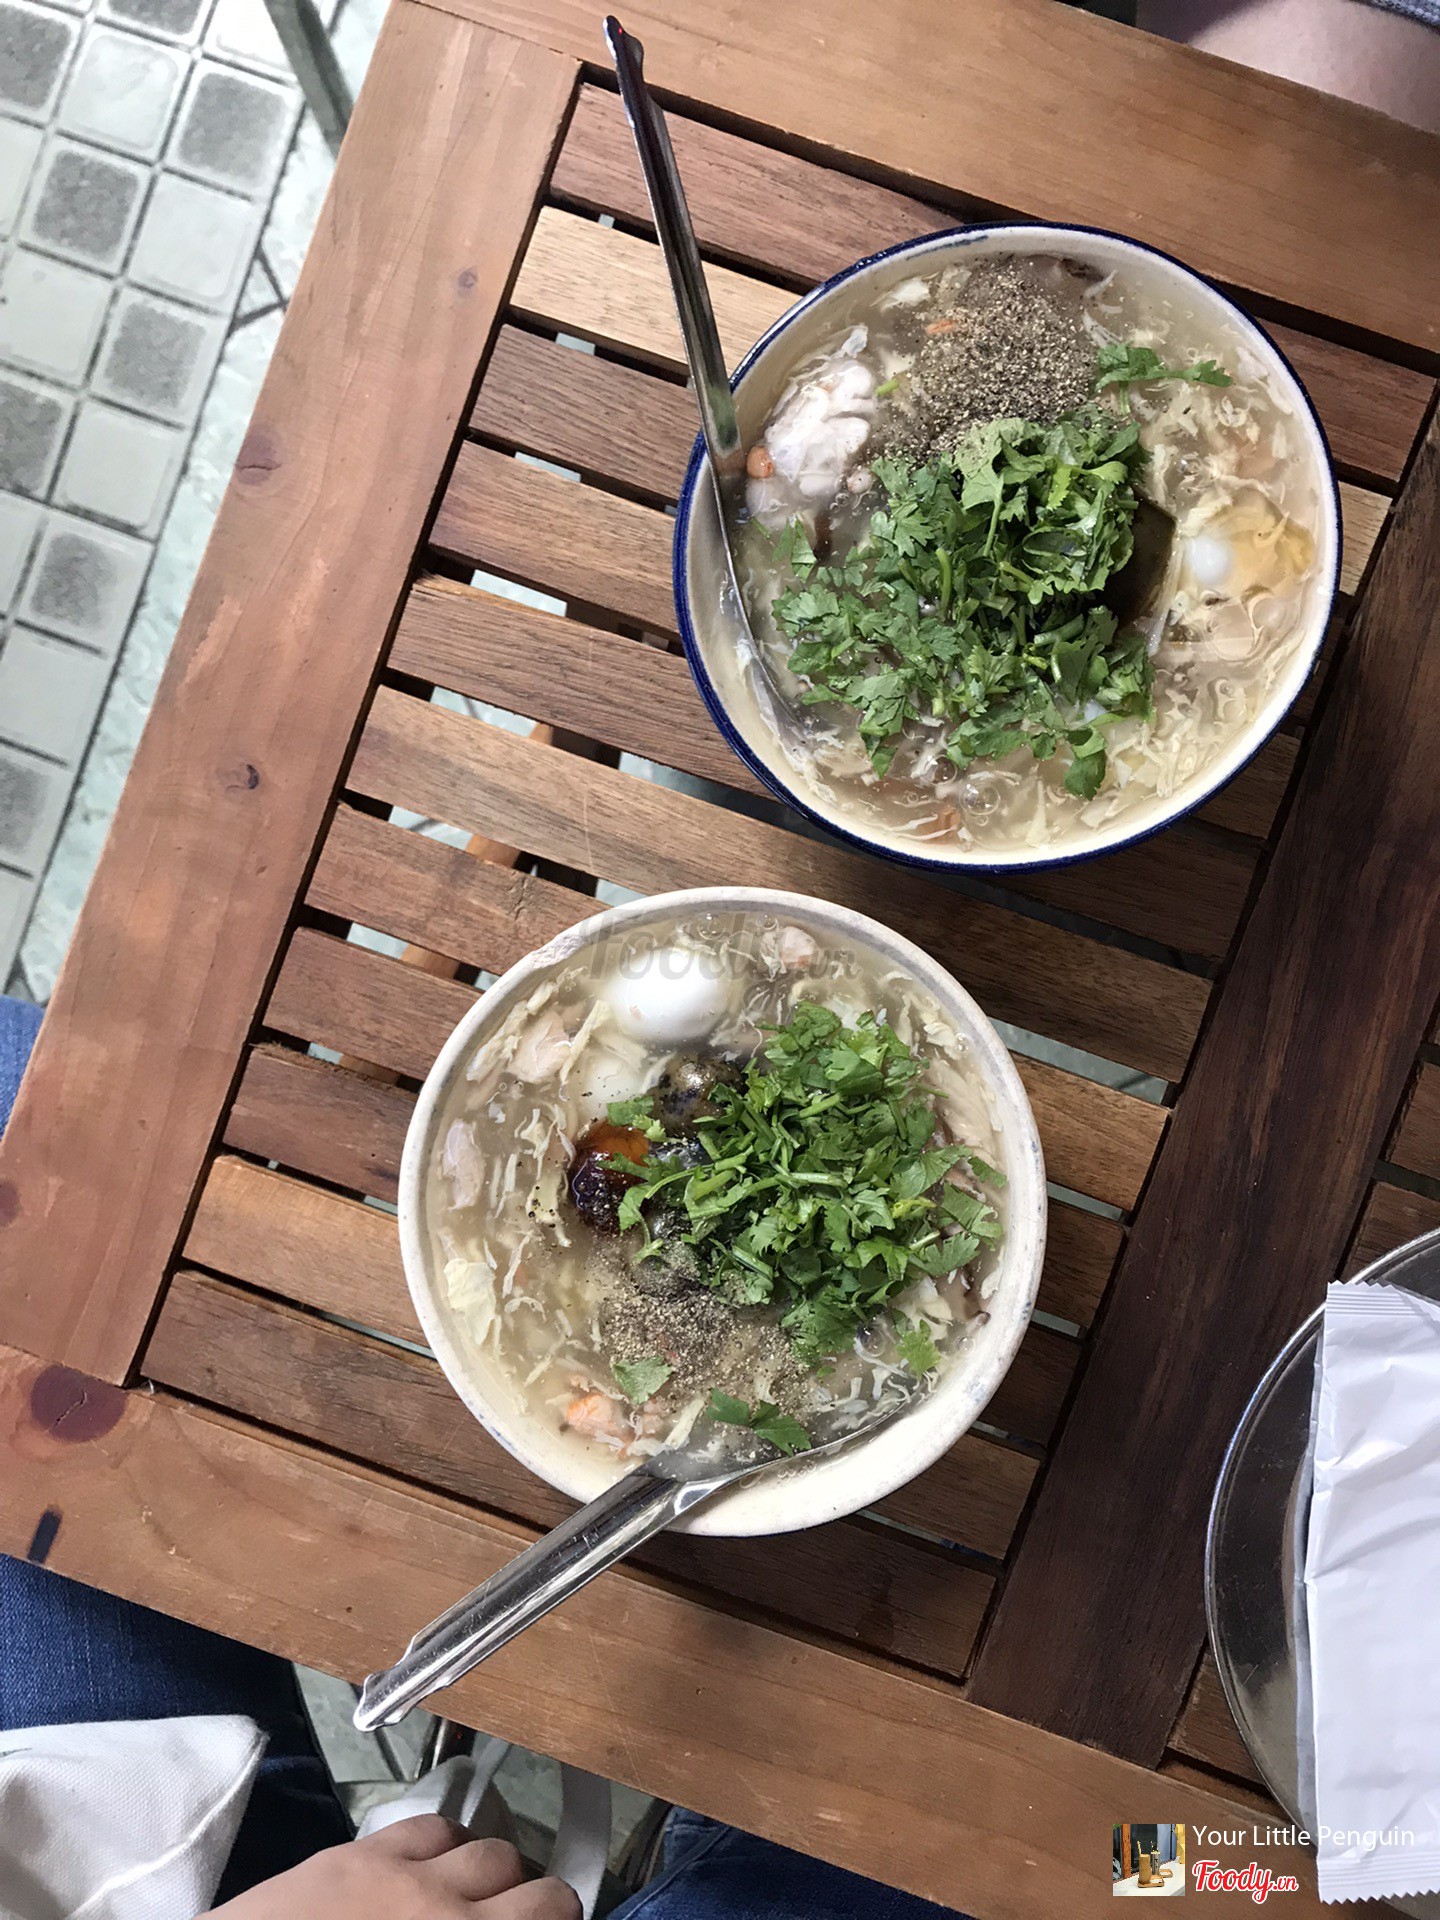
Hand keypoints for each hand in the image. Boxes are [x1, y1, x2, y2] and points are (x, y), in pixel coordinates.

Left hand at [206, 1814, 581, 1919]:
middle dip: (543, 1911)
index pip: (553, 1919)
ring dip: (499, 1878)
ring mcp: (407, 1881)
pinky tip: (433, 1870)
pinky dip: (448, 1847)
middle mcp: (450, 1916)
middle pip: (540, 1893)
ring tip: (481, 1900)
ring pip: (492, 1852)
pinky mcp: (363, 1854)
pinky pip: (433, 1829)